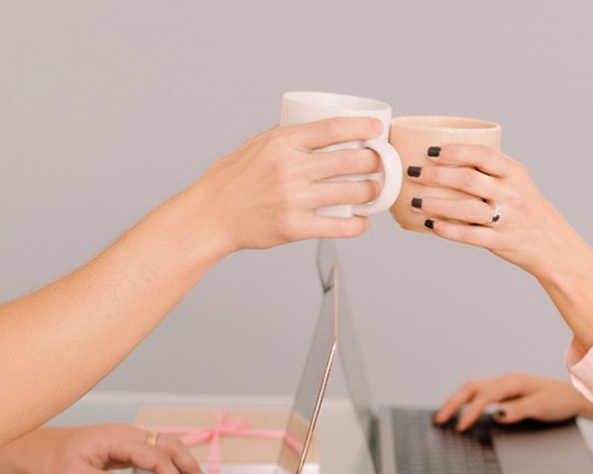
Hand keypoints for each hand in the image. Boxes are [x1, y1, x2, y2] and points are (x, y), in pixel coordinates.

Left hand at [13, 424, 212, 473]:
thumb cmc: (52, 461)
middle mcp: (127, 434)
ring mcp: (128, 439)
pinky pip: (158, 452)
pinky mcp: (126, 447)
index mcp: (118, 438)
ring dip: (187, 465)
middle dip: (191, 469)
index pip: (157, 457)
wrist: (37, 449)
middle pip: (171, 447)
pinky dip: (174, 464)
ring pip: (168, 447)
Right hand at [183, 117, 385, 251]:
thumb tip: (316, 130)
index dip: (362, 127)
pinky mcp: (294, 227)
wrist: (212, 215)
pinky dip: (357, 225)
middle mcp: (290, 169)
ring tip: (374, 191)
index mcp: (282, 143)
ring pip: (350, 193)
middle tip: (380, 162)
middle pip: (350, 161)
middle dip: (375, 161)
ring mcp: (294, 199)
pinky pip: (337, 227)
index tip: (376, 128)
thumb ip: (284, 137)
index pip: (333, 129)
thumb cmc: (231, 181)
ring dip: (371, 192)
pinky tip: (363, 221)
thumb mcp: (254, 145)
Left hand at [408, 145, 583, 275]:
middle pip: (468, 180)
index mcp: (515, 173)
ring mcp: (506, 219)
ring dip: (436, 204)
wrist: (551, 242)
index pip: (483, 156)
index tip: (432, 152)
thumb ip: (489, 172)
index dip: (456, 152)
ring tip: (416, 202)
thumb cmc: (525, 208)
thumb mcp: (516, 182)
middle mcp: (511, 194)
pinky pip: (469, 235)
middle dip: (436, 176)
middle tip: (414, 173)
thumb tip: (445, 161)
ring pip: (466, 209)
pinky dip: (447, 230)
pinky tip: (430, 224)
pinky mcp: (500, 241)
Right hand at [434, 373, 592, 430]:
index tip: (460, 427)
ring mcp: (504, 384)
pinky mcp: (504, 390)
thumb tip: (495, 414)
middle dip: (453, 403)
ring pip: (472, 388)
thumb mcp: (541, 407)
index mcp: (512, 382)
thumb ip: (518, 410)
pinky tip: (460, 409)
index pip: (484, 397)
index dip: (470, 412)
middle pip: (471, 388)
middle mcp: (505, 380)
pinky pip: (479, 392)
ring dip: (456, 400)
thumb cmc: (559, 401)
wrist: (573, 396)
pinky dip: (465, 400)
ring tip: (443, 414)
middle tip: (439, 419)